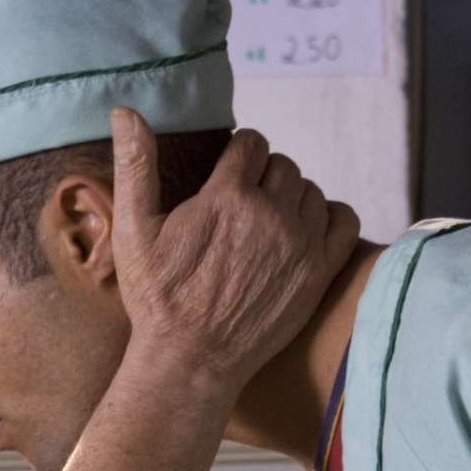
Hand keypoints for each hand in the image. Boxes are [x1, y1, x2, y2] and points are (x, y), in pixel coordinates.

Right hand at [109, 107, 359, 390]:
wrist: (191, 360)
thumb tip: (126, 110)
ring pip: (311, 191)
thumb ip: (135, 166)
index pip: (252, 143)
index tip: (228, 176)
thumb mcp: (133, 231)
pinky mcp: (318, 274)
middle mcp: (270, 215)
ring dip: (293, 198)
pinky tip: (305, 231)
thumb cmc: (157, 298)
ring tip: (269, 222)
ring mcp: (300, 245)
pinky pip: (345, 221)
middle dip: (264, 177)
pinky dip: (330, 218)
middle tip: (243, 206)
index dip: (239, 155)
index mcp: (227, 197)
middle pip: (283, 165)